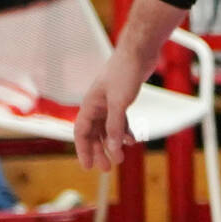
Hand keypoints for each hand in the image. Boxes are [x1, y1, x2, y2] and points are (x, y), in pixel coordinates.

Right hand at [74, 52, 147, 170]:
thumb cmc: (124, 73)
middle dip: (99, 151)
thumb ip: (115, 126)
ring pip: (107, 129)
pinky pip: (120, 121)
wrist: (138, 53)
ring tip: (120, 159)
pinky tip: (131, 140)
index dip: (83, 150)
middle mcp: (97, 105)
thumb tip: (113, 149)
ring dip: (112, 144)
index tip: (88, 167)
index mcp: (90, 105)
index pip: (81, 132)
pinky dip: (124, 131)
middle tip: (106, 169)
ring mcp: (109, 102)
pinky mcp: (122, 99)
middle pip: (94, 134)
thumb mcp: (119, 102)